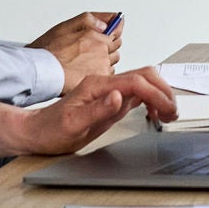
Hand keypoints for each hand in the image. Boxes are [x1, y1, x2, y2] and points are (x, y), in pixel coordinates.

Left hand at [20, 68, 177, 153]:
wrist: (36, 132)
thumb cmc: (51, 129)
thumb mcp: (72, 125)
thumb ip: (98, 110)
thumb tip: (120, 97)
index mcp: (97, 86)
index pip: (136, 82)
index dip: (155, 94)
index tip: (166, 110)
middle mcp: (105, 84)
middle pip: (145, 75)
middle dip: (163, 91)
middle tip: (173, 112)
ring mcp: (109, 90)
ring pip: (144, 82)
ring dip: (160, 94)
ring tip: (168, 113)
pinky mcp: (110, 99)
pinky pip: (137, 92)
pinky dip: (152, 100)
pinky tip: (154, 112)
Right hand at [30, 12, 119, 88]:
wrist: (40, 72)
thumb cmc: (49, 51)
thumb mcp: (66, 26)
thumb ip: (90, 20)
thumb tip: (105, 23)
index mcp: (97, 37)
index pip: (117, 32)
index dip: (111, 33)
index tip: (109, 33)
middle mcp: (102, 52)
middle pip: (115, 48)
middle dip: (107, 47)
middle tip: (89, 50)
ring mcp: (102, 67)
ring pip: (112, 62)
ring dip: (104, 60)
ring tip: (85, 62)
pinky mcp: (98, 81)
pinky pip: (107, 75)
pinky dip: (100, 73)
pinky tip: (86, 72)